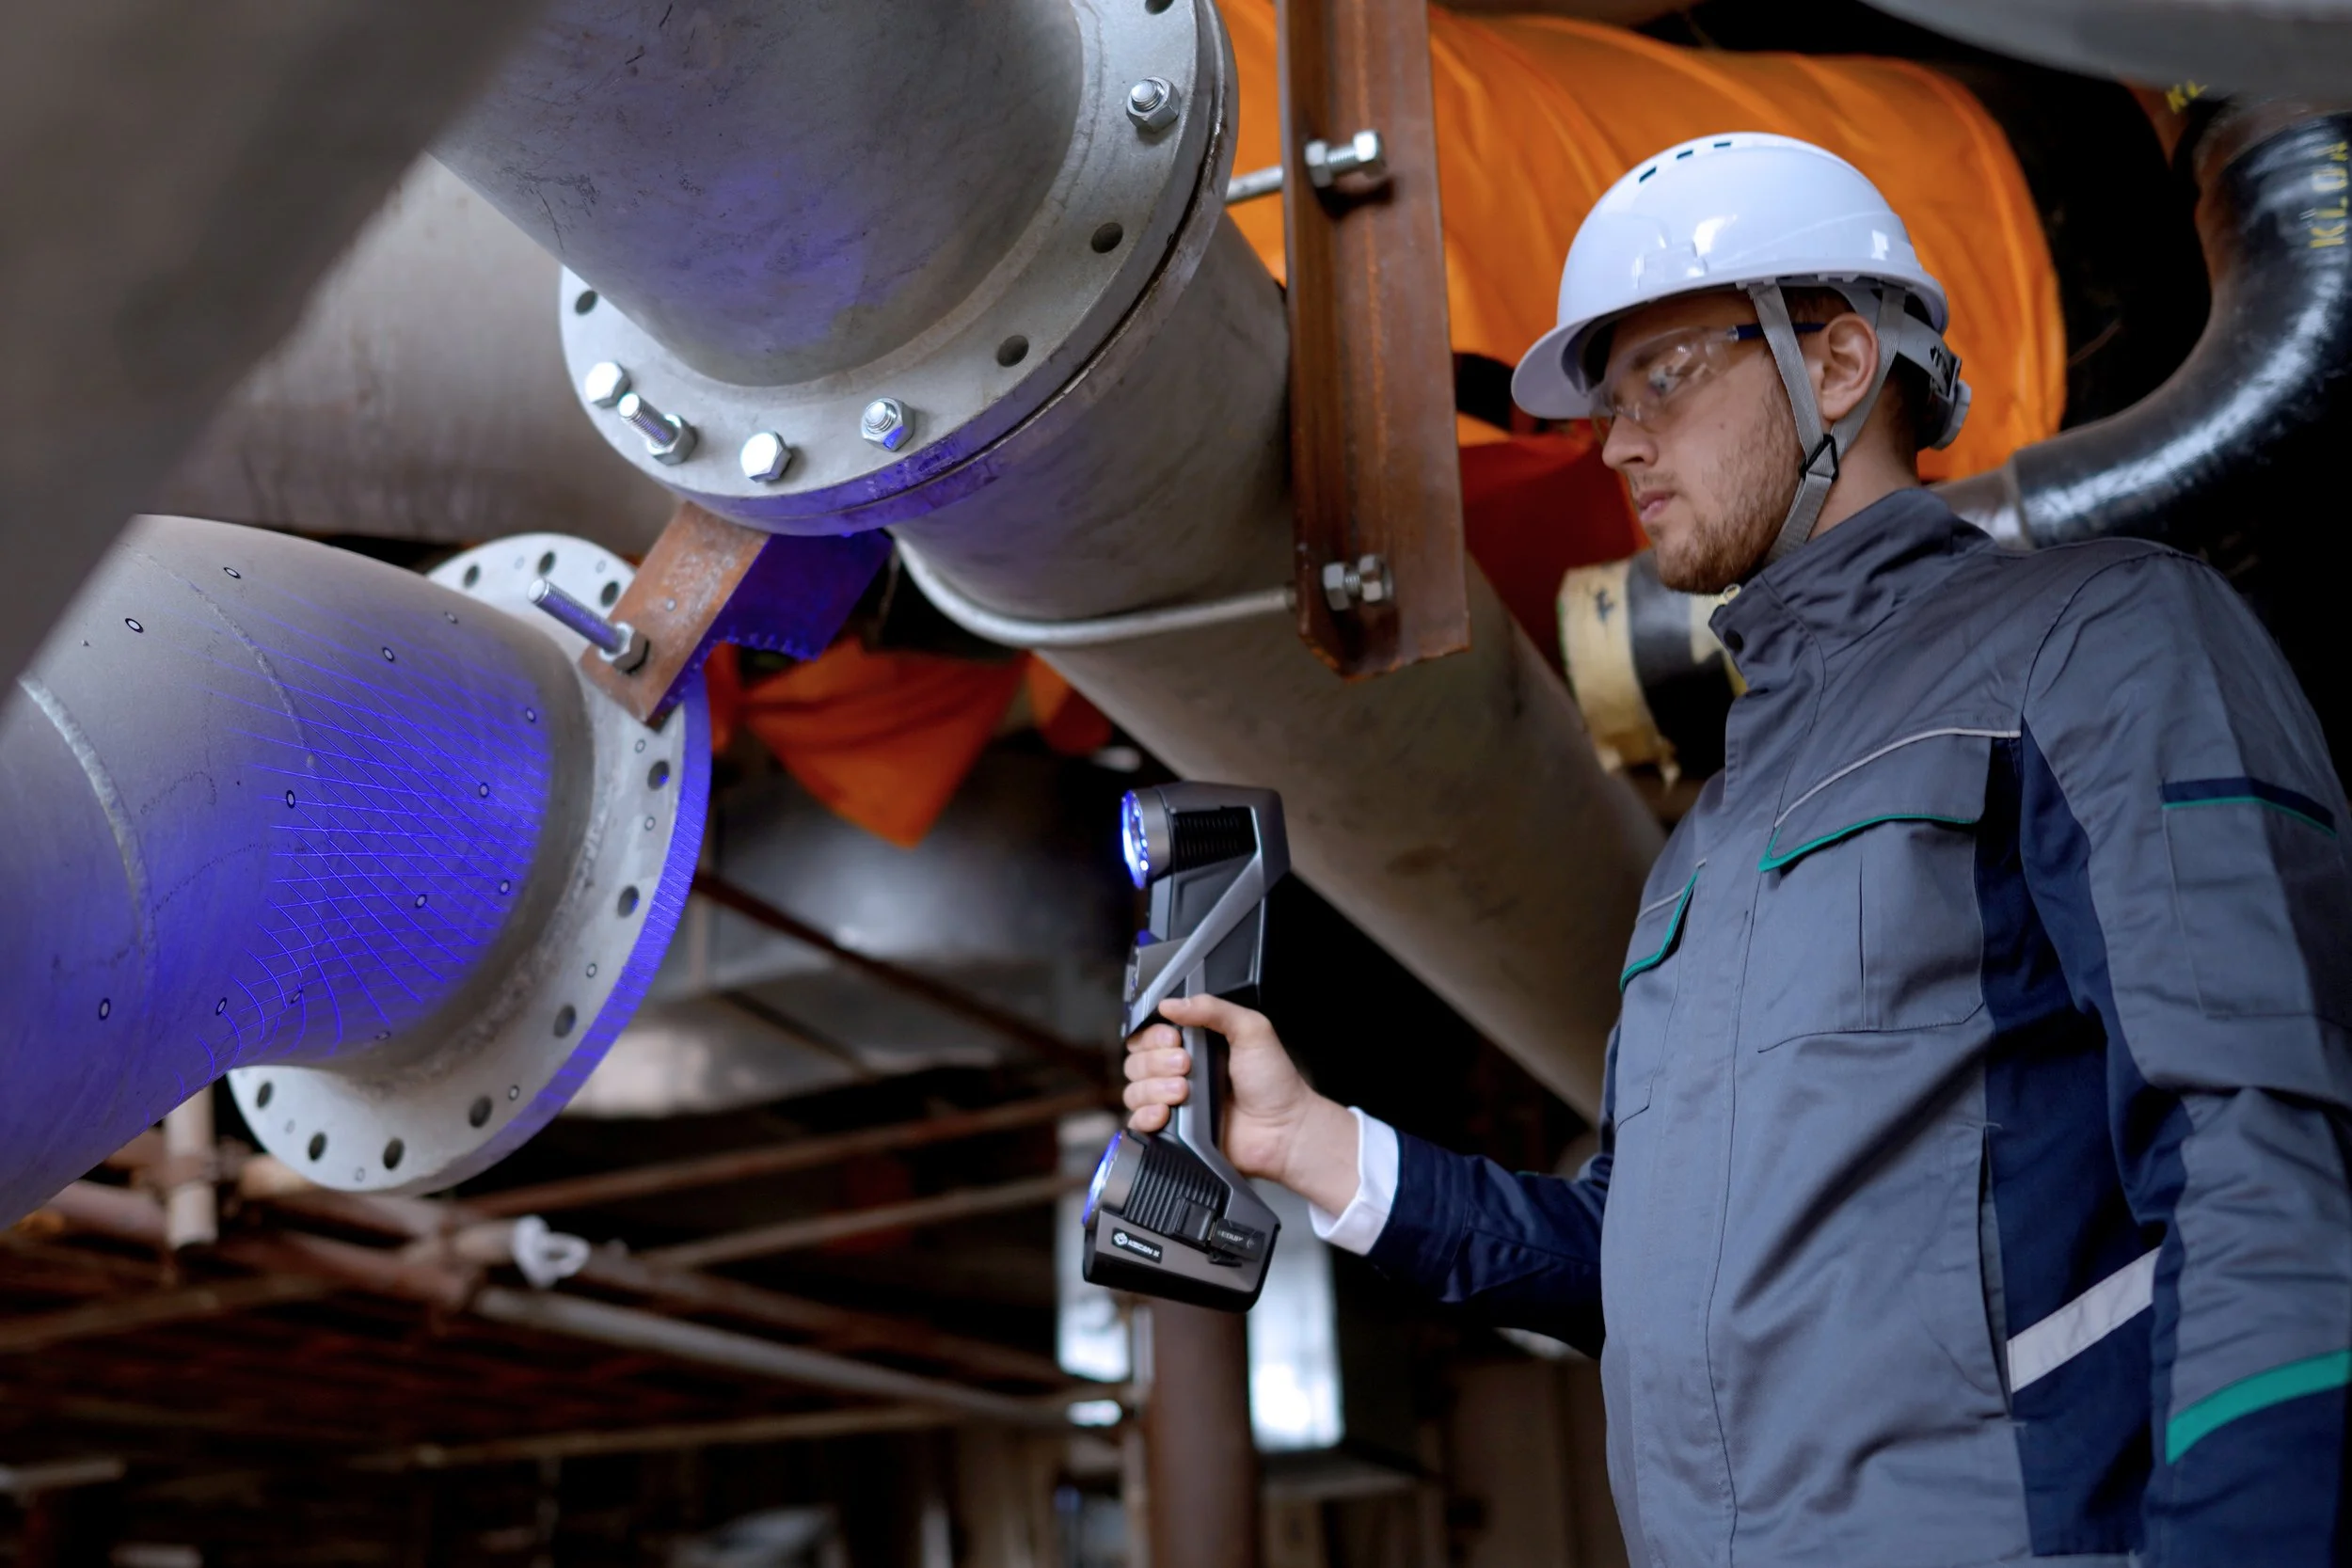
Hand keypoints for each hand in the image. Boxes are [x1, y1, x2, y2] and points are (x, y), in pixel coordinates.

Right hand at [1120, 994, 1359, 1215]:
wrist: (1284, 1130)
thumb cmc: (1274, 1083)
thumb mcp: (1251, 1030)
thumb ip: (1213, 1009)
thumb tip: (1171, 1004)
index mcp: (1194, 1045)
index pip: (1149, 1035)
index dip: (1153, 1036)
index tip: (1174, 1039)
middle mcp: (1178, 1073)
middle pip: (1136, 1062)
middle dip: (1156, 1062)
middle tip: (1186, 1066)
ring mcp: (1173, 1103)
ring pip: (1134, 1091)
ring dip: (1153, 1089)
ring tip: (1183, 1093)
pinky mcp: (1172, 1132)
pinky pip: (1137, 1123)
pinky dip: (1145, 1116)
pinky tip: (1165, 1113)